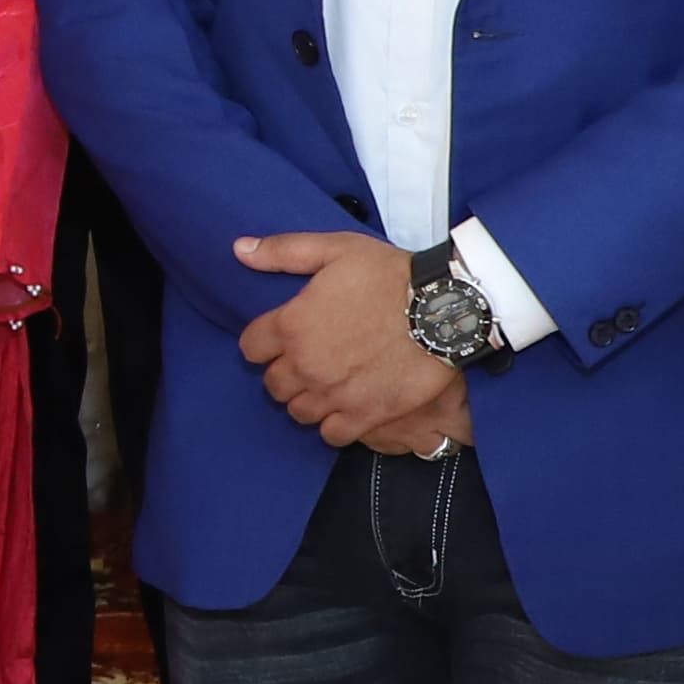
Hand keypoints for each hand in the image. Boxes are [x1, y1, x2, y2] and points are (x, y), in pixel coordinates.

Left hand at [236, 231, 467, 452]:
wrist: (444, 308)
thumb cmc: (390, 275)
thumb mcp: (335, 249)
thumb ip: (283, 251)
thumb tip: (239, 249)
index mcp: (291, 325)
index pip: (250, 348)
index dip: (264, 342)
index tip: (281, 337)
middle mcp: (305, 365)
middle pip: (272, 384)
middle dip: (285, 372)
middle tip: (308, 359)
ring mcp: (333, 394)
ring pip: (298, 412)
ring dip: (307, 399)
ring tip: (326, 384)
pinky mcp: (364, 415)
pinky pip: (330, 434)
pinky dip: (333, 424)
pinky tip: (345, 407)